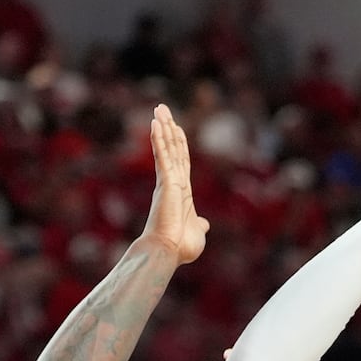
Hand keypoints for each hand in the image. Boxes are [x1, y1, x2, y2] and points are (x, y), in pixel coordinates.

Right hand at [140, 105, 209, 264]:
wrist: (167, 251)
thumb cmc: (179, 246)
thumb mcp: (197, 233)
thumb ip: (200, 225)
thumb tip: (203, 223)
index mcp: (181, 192)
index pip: (181, 161)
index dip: (178, 143)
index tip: (175, 127)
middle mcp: (172, 183)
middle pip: (172, 149)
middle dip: (168, 127)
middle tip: (161, 108)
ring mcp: (168, 181)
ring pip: (166, 148)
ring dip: (163, 127)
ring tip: (159, 109)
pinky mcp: (166, 182)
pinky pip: (162, 156)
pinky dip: (159, 139)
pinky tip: (156, 124)